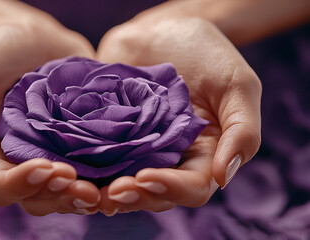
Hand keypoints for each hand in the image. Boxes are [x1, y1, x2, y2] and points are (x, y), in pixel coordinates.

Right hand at [0, 22, 100, 215]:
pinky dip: (107, 177)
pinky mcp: (82, 143)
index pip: (1, 187)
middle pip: (40, 198)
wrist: (28, 35)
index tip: (44, 167)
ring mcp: (55, 154)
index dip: (22, 185)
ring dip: (84, 195)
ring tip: (103, 192)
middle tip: (84, 188)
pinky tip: (123, 176)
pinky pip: (94, 167)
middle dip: (60, 196)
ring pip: (67, 190)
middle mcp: (23, 162)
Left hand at [96, 17, 260, 213]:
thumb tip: (223, 178)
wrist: (163, 29)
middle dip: (134, 196)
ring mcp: (136, 148)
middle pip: (154, 194)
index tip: (147, 178)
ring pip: (123, 183)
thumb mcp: (236, 85)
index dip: (171, 188)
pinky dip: (86, 169)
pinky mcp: (108, 135)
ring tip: (87, 191)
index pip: (192, 187)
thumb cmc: (206, 53)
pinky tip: (72, 170)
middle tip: (112, 192)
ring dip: (106, 192)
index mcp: (202, 154)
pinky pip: (97, 158)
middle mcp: (169, 158)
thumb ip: (242, 130)